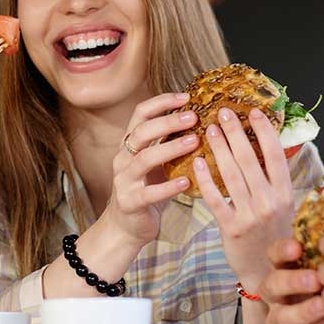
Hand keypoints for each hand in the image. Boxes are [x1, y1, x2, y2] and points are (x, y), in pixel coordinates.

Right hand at [103, 93, 198, 246]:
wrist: (127, 227)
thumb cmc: (147, 190)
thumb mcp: (157, 163)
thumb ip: (169, 143)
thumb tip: (200, 120)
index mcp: (130, 145)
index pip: (140, 113)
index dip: (161, 102)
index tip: (186, 97)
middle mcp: (123, 158)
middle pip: (142, 132)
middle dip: (168, 121)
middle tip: (194, 117)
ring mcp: (124, 180)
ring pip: (145, 159)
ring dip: (171, 148)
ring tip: (195, 142)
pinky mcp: (130, 202)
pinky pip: (149, 193)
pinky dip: (169, 187)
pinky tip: (187, 182)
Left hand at [193, 108, 292, 289]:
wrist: (267, 274)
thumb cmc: (274, 236)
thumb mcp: (284, 207)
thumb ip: (276, 180)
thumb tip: (270, 146)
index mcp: (285, 193)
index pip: (276, 155)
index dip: (265, 131)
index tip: (254, 112)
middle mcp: (270, 202)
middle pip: (250, 159)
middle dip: (236, 133)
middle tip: (223, 111)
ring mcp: (250, 215)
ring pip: (231, 174)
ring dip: (220, 149)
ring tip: (209, 129)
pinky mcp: (230, 227)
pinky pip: (216, 198)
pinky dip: (205, 179)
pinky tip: (197, 161)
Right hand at [260, 238, 323, 323]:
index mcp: (285, 267)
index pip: (274, 254)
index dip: (282, 250)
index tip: (297, 246)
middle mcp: (277, 291)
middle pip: (271, 284)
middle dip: (291, 281)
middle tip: (316, 278)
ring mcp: (280, 315)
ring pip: (279, 316)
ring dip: (301, 310)